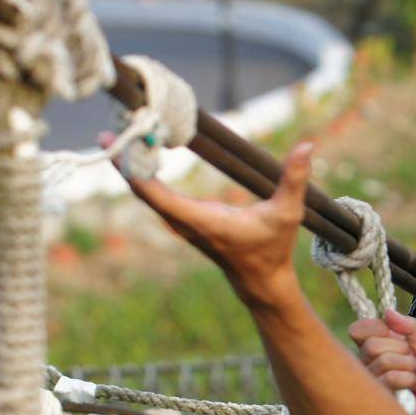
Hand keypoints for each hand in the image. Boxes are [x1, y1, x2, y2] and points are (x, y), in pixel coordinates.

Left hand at [112, 137, 314, 310]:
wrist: (261, 282)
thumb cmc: (273, 249)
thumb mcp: (287, 213)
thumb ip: (294, 179)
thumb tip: (308, 145)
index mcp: (202, 221)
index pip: (156, 195)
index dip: (135, 172)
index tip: (122, 147)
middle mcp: (184, 222)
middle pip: (142, 190)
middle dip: (126, 161)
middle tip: (107, 132)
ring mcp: (181, 221)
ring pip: (146, 192)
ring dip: (132, 165)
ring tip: (119, 135)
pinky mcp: (183, 219)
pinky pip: (155, 193)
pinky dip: (144, 173)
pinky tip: (139, 152)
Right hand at [349, 309, 415, 414]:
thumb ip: (411, 329)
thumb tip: (388, 312)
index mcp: (379, 351)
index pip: (361, 329)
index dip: (378, 329)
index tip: (398, 338)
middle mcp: (367, 366)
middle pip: (373, 343)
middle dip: (403, 352)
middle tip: (414, 368)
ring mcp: (366, 384)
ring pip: (381, 359)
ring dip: (408, 368)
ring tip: (414, 383)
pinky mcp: (370, 401)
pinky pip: (386, 377)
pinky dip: (407, 381)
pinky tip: (409, 394)